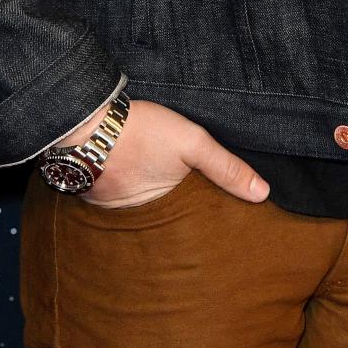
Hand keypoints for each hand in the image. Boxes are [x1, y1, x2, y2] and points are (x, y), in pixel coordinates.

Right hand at [65, 98, 269, 209]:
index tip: (220, 226)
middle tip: (192, 212)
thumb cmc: (141, 130)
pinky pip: (117, 202)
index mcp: (162, 212)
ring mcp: (112, 209)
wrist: (85, 119)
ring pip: (140, 214)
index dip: (203, 224)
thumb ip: (226, 168)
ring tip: (164, 197)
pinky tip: (135, 181)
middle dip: (178, 221)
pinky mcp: (95, 196)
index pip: (190, 228)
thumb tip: (262, 194)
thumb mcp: (192, 142)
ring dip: (150, 207)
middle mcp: (135, 220)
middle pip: (164, 224)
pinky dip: (128, 194)